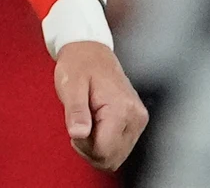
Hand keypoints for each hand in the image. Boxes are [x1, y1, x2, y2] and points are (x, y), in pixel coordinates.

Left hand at [55, 40, 148, 170]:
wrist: (90, 50)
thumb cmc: (79, 64)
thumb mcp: (70, 85)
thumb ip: (76, 111)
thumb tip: (78, 134)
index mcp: (121, 109)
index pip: (104, 151)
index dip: (83, 146)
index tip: (75, 127)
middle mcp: (135, 117)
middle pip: (112, 159)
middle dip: (89, 150)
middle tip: (79, 125)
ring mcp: (138, 120)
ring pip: (116, 157)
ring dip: (96, 147)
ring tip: (87, 122)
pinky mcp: (136, 121)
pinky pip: (119, 147)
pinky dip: (104, 143)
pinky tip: (95, 124)